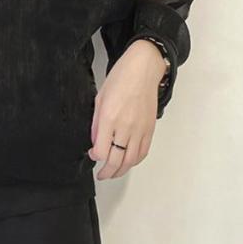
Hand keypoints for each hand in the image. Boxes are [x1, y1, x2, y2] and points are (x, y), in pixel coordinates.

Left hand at [88, 39, 166, 178]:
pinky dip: (135, 161)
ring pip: (131, 160)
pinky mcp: (150, 129)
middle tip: (102, 175)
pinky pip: (143, 151)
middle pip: (116, 160)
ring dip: (121, 170)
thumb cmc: (120, 78)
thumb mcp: (100, 98)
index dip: (95, 157)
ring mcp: (139, 129)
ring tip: (113, 173)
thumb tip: (95, 142)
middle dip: (107, 171)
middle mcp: (125, 127)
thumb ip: (96, 123)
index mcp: (109, 118)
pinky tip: (128, 162)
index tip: (92, 154)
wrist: (143, 69)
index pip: (101, 151)